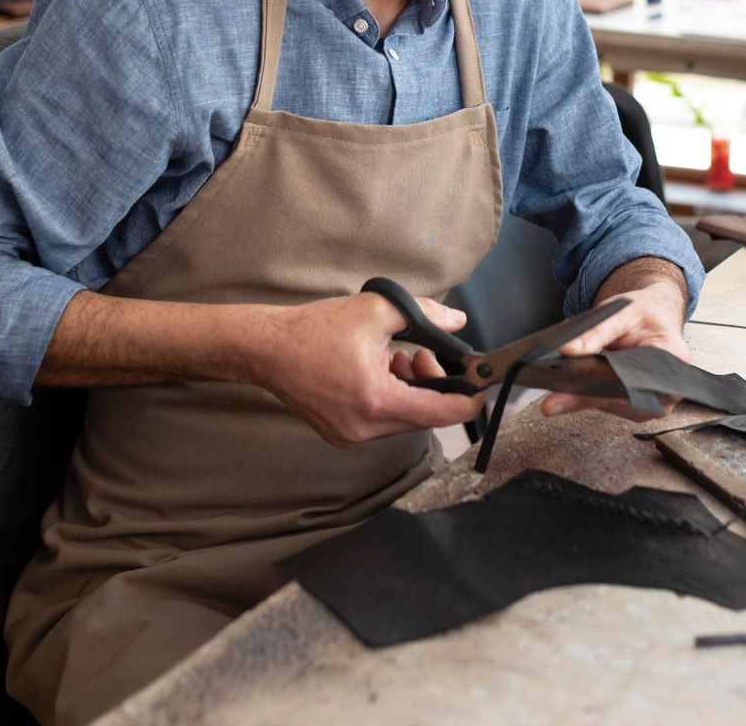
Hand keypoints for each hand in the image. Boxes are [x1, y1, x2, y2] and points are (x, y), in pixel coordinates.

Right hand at [254, 290, 483, 444]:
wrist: (266, 349)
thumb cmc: (314, 330)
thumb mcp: (376, 310)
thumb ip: (424, 315)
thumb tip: (457, 322)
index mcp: (377, 401)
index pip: (441, 413)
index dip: (467, 399)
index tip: (479, 383)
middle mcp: (365, 428)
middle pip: (423, 415)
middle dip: (432, 384)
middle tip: (419, 353)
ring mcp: (351, 435)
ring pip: (403, 417)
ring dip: (410, 389)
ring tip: (393, 357)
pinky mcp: (340, 434)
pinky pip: (382, 420)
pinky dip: (389, 397)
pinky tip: (375, 370)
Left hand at [540, 281, 690, 419]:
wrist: (654, 319)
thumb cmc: (642, 315)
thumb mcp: (620, 313)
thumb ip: (596, 332)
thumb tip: (568, 351)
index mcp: (671, 358)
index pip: (634, 374)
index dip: (602, 375)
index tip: (574, 373)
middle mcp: (668, 388)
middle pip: (621, 396)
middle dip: (585, 391)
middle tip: (553, 396)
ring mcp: (653, 402)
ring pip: (612, 405)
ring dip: (583, 397)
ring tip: (557, 390)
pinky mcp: (637, 408)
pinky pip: (609, 406)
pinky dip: (588, 397)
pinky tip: (569, 390)